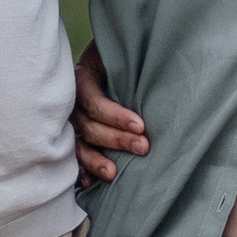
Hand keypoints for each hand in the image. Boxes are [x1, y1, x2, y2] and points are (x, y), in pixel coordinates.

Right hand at [73, 40, 148, 187]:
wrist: (120, 57)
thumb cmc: (127, 57)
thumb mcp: (127, 54)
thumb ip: (134, 63)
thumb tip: (164, 69)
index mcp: (84, 77)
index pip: (93, 100)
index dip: (115, 116)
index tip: (141, 126)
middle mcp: (73, 101)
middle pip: (88, 125)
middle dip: (116, 139)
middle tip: (143, 148)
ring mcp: (72, 120)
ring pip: (80, 143)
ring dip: (95, 160)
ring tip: (113, 174)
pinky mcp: (76, 136)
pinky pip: (74, 155)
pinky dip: (81, 169)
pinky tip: (88, 183)